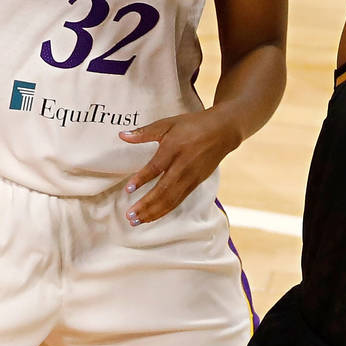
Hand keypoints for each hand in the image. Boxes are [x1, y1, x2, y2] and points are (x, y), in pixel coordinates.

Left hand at [119, 108, 242, 224]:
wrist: (223, 131)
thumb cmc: (193, 125)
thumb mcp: (168, 123)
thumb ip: (145, 132)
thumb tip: (122, 135)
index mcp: (174, 148)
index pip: (156, 167)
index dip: (142, 179)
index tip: (128, 189)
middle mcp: (183, 165)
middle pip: (163, 190)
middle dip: (146, 205)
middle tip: (129, 216)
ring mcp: (191, 177)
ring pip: (171, 199)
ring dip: (153, 212)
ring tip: (136, 221)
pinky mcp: (196, 183)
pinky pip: (178, 200)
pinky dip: (164, 210)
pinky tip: (152, 216)